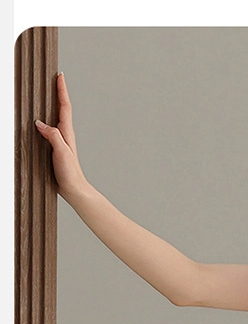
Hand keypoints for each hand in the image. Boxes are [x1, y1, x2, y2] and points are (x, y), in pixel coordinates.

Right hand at [34, 72, 87, 199]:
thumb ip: (52, 136)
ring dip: (52, 105)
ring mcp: (60, 141)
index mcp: (66, 132)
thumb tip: (40, 123)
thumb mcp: (61, 152)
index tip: (60, 75)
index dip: (62, 90)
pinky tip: (40, 122)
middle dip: (57, 92)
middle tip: (53, 79)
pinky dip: (45, 120)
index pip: (64, 106)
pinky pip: (49, 129)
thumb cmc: (70, 173)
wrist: (74, 189)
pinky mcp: (55, 149)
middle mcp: (64, 134)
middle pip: (60, 108)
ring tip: (47, 94)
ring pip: (55, 118)